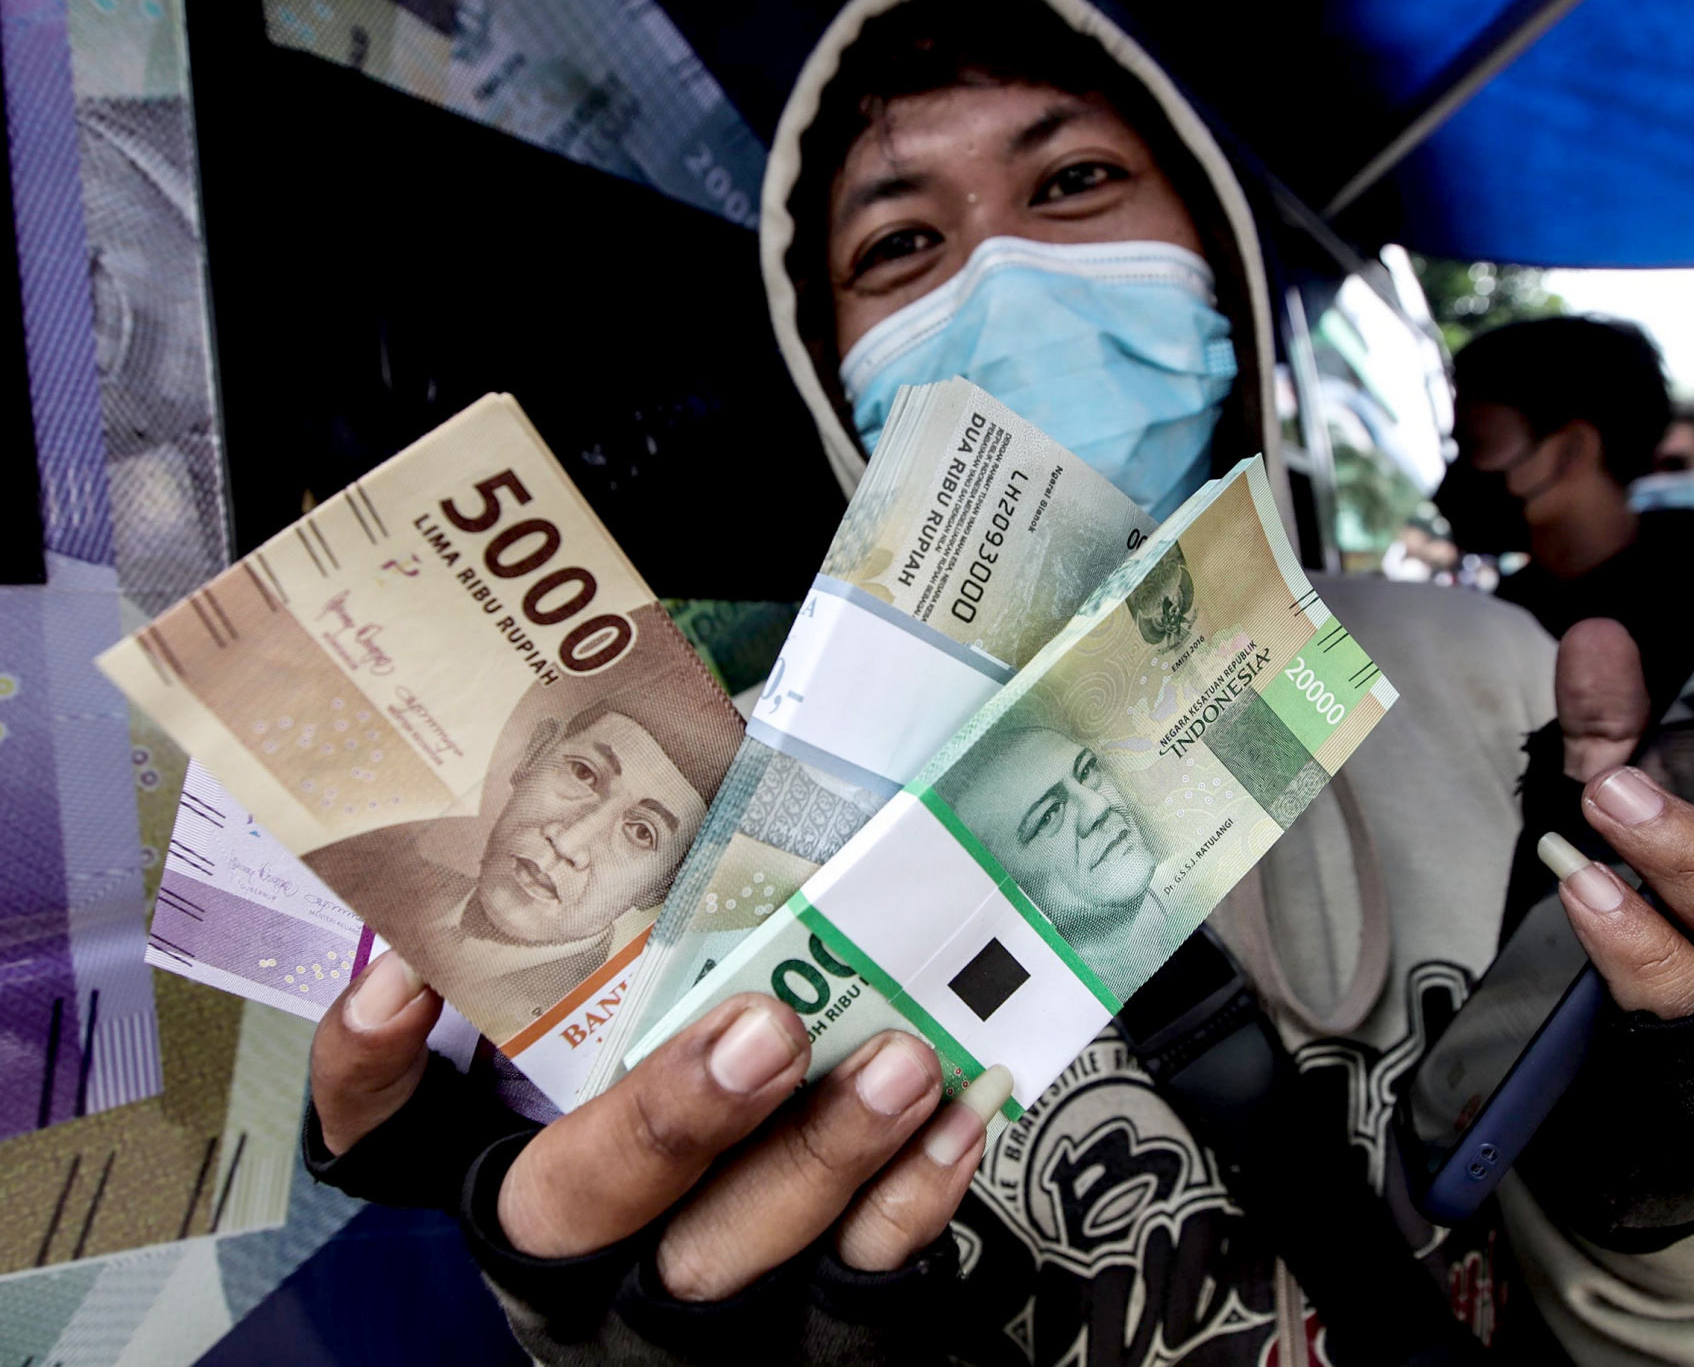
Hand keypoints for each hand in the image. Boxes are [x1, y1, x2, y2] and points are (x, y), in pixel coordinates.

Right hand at [310, 964, 1004, 1293]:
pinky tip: (957, 1122)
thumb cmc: (697, 1104)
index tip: (398, 981)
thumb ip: (644, 915)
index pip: (381, 1133)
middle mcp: (573, 1246)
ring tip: (902, 1064)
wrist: (764, 1301)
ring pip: (732, 1249)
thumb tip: (711, 753)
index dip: (368, 1070)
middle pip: (580, 1199)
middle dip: (669, 1116)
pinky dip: (912, 1201)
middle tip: (763, 1031)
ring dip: (822, 1154)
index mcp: (504, 1161)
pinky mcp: (803, 1336)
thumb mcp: (632, 1023)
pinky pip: (857, 1283)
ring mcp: (683, 1305)